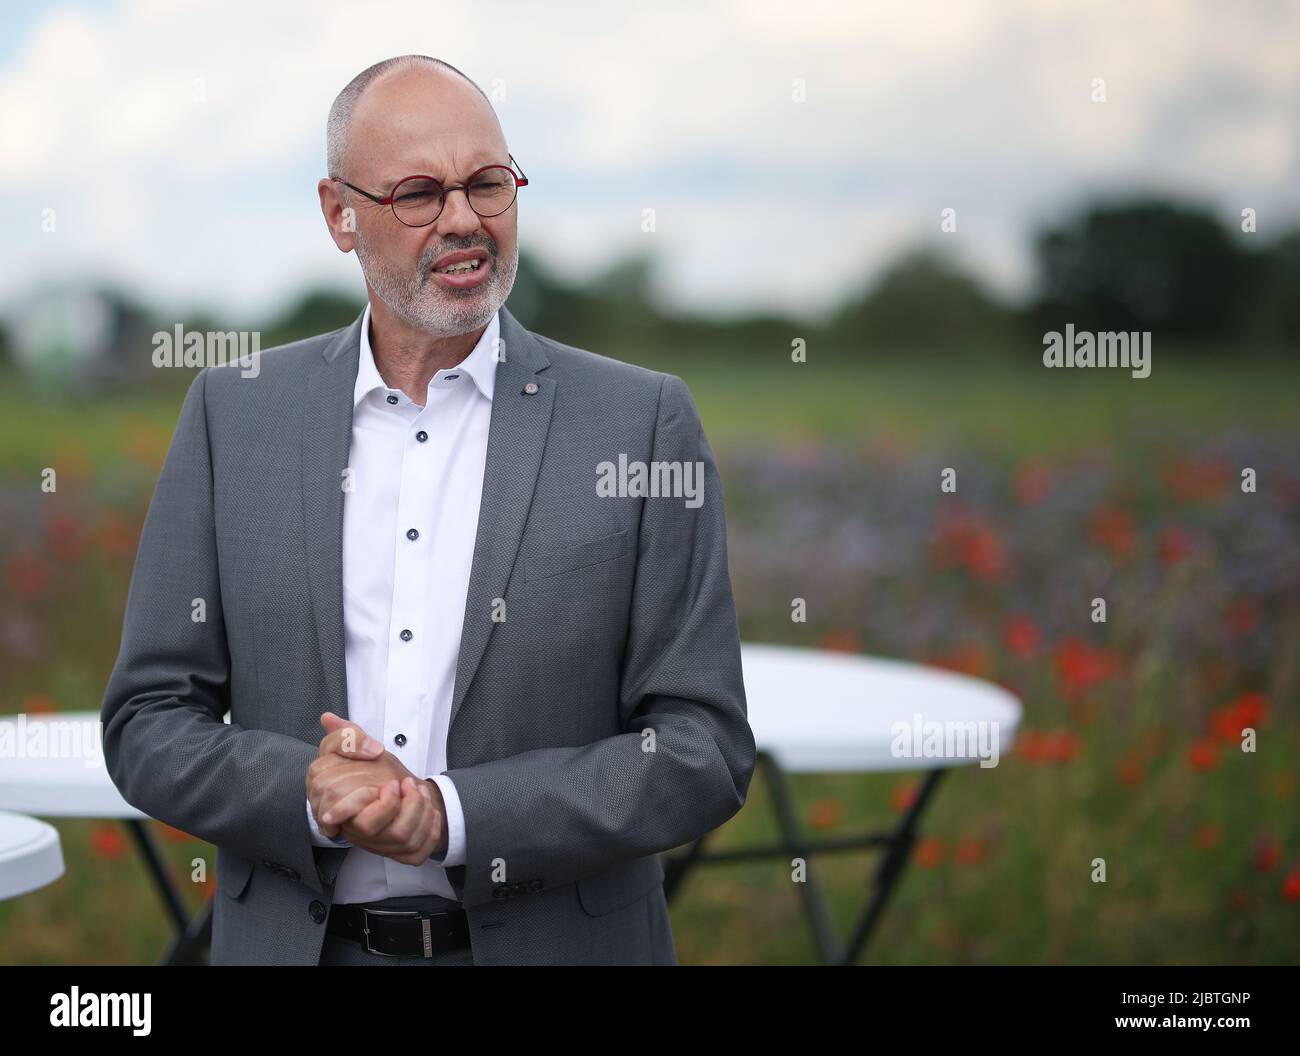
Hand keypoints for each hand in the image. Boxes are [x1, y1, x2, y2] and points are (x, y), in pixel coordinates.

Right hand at [307, 712, 447, 863]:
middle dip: (399, 802)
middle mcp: (352, 829)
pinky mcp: (397, 853)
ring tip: (419, 790)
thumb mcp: (348, 745)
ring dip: (418, 810)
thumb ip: (341, 734)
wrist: (392, 786)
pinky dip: (430, 831)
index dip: (363, 799)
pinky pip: (415, 853)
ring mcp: (375, 844)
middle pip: (371, 828)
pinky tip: (432, 812)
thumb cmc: (364, 768)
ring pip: (399, 838)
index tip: (387, 783)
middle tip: (407, 784)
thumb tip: (330, 720)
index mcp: (333, 806)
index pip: (334, 815)